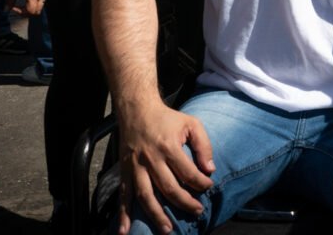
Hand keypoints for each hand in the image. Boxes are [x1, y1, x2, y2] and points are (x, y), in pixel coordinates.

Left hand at [6, 0, 44, 15]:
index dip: (20, 12)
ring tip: (22, 2)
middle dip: (27, 12)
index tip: (12, 7)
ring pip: (40, 5)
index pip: (30, 11)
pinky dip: (34, 2)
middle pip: (37, 11)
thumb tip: (6, 9)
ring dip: (31, 7)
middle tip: (17, 7)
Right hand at [117, 104, 214, 234]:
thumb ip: (204, 146)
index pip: (188, 173)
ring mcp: (136, 166)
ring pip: (146, 195)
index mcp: (169, 146)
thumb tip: (210, 170)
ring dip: (156, 215)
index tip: (208, 187)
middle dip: (185, 203)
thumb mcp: (192, 124)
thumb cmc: (167, 118)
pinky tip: (124, 230)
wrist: (137, 110)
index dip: (201, 183)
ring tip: (167, 229)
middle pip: (169, 188)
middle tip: (197, 212)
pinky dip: (123, 214)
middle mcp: (151, 158)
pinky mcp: (125, 170)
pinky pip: (123, 195)